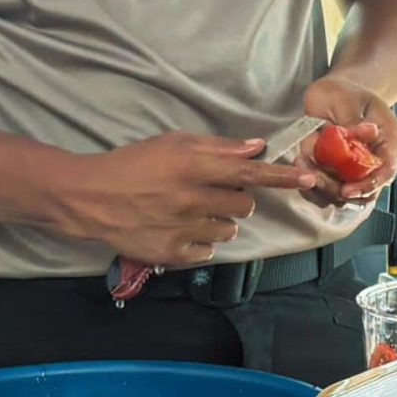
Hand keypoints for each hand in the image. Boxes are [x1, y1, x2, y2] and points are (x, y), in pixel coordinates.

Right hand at [46, 133, 310, 262]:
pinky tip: (181, 228)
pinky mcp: (173, 253)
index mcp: (194, 167)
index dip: (282, 176)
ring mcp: (184, 229)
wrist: (89, 198)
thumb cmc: (131, 164)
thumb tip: (255, 147)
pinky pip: (209, 250)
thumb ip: (216, 147)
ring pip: (229, 229)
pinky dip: (202, 240)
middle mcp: (193, 199)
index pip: (250, 173)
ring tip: (192, 210)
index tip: (308, 179)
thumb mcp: (171, 144)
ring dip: (220, 220)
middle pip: (244, 205)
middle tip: (213, 191)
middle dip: (237, 198)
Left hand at [303, 76, 396, 202]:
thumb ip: (354, 119)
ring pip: (344, 196)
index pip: (386, 171)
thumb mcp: (347, 99)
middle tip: (315, 178)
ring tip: (303, 165)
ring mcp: (355, 169)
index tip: (346, 189)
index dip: (368, 184)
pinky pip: (326, 191)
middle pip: (366, 191)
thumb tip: (369, 132)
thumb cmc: (343, 92)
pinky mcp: (335, 174)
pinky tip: (300, 165)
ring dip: (322, 189)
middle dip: (339, 191)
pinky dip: (312, 186)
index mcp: (387, 140)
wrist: (332, 93)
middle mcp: (374, 159)